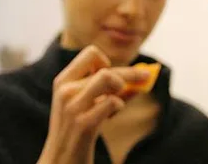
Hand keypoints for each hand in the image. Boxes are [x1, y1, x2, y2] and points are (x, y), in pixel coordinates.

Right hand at [37, 46, 149, 163]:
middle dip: (131, 73)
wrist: (60, 160)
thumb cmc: (77, 129)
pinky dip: (118, 106)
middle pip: (107, 69)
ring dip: (122, 87)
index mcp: (63, 81)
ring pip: (108, 78)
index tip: (112, 72)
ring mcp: (73, 107)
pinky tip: (111, 116)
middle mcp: (65, 90)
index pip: (90, 53)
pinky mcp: (84, 123)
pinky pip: (112, 102)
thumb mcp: (85, 103)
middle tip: (147, 76)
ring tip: (118, 100)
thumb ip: (107, 88)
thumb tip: (143, 76)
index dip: (106, 60)